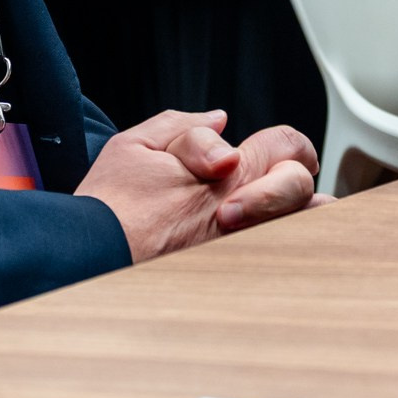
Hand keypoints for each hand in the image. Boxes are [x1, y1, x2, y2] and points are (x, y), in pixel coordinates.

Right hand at [74, 108, 323, 261]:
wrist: (91, 259)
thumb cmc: (108, 205)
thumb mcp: (136, 144)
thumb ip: (183, 126)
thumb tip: (218, 120)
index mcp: (228, 173)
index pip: (287, 145)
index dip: (287, 143)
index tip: (275, 152)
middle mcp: (245, 212)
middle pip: (306, 189)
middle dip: (296, 180)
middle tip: (279, 184)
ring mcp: (243, 249)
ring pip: (305, 231)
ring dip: (302, 219)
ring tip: (285, 217)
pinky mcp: (233, 277)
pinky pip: (279, 263)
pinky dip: (284, 251)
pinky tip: (271, 247)